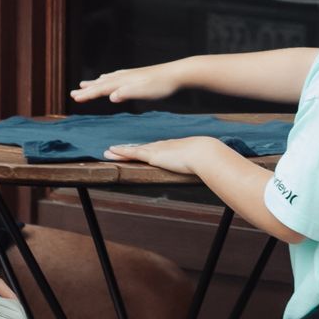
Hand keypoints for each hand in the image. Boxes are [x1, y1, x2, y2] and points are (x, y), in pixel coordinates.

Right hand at [71, 61, 184, 105]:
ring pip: (108, 79)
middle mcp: (125, 76)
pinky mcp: (138, 75)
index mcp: (124, 82)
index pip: (101, 89)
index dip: (87, 94)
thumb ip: (127, 93)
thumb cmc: (161, 84)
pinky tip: (111, 77)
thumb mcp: (144, 91)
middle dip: (87, 89)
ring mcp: (131, 75)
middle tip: (73, 92)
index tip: (74, 98)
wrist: (177, 73)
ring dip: (96, 82)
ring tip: (86, 84)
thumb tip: (111, 96)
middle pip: (101, 83)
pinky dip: (109, 78)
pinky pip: (118, 76)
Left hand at [104, 135, 221, 175]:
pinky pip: (133, 153)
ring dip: (120, 151)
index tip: (138, 150)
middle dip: (129, 149)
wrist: (205, 153)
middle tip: (116, 150)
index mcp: (173, 148)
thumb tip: (210, 171)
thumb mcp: (202, 162)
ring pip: (134, 150)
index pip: (155, 148)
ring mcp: (157, 150)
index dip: (145, 150)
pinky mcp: (153, 155)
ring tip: (108, 151)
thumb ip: (201, 166)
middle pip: (142, 148)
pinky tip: (111, 151)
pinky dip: (121, 152)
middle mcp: (163, 146)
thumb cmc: (207, 158)